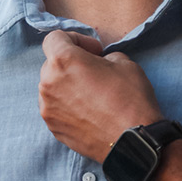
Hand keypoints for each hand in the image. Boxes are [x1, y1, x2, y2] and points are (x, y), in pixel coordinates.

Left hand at [38, 30, 161, 162]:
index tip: (93, 52)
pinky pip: (55, 108)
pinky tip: (89, 112)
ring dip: (67, 85)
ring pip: (51, 87)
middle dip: (71, 64)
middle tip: (94, 72)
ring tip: (91, 94)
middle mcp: (48, 83)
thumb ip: (104, 56)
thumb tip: (99, 62)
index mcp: (63, 61)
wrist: (133, 141)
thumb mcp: (124, 62)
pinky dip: (67, 105)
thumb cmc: (130, 99)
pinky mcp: (52, 127)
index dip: (75, 39)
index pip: (54, 38)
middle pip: (51, 64)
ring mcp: (47, 108)